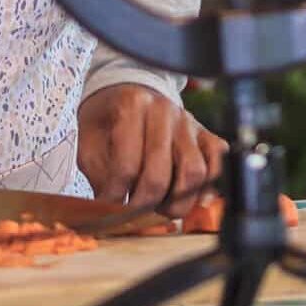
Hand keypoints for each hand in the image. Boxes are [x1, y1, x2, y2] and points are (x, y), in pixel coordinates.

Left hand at [78, 85, 226, 214]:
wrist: (129, 92)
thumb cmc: (108, 121)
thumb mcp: (89, 140)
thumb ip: (99, 174)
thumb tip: (110, 210)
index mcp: (132, 105)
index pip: (126, 165)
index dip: (115, 195)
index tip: (108, 207)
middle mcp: (165, 111)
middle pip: (160, 174)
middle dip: (144, 205)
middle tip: (132, 212)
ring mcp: (189, 123)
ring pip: (194, 173)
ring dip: (176, 201)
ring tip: (158, 205)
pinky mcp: (206, 135)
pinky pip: (216, 167)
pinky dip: (205, 189)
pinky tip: (187, 197)